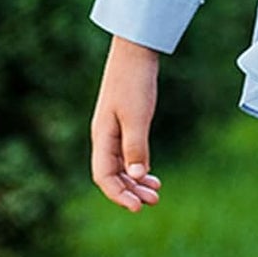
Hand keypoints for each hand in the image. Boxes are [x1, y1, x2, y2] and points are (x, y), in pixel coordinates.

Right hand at [91, 35, 162, 212]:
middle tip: (153, 201)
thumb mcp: (137, 115)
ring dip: (135, 180)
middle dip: (130, 191)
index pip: (104, 176)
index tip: (137, 207)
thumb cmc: (134, 80)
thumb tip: (137, 177)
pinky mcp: (124, 119)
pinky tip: (150, 171)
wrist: (136, 49)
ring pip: (121, 164)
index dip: (119, 195)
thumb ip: (136, 146)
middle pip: (112, 174)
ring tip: (155, 191)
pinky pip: (126, 151)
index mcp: (102, 136)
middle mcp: (104, 135)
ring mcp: (113, 128)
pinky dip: (137, 164)